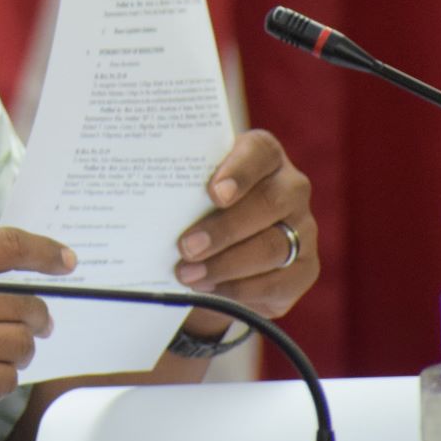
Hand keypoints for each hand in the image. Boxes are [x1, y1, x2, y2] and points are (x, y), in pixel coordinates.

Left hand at [174, 129, 317, 330]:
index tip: (213, 193)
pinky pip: (276, 282)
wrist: (218, 250)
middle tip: (186, 247)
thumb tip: (136, 197)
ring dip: (225, 264)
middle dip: (223, 229)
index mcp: (263, 156)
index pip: (259, 152)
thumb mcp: (189, 189)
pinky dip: (238, 288)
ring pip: (271, 247)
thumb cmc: (197, 206)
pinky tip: (209, 289)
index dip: (239, 171)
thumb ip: (178, 186)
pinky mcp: (304, 269)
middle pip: (268, 204)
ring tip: (187, 274)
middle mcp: (290, 188)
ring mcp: (303, 229)